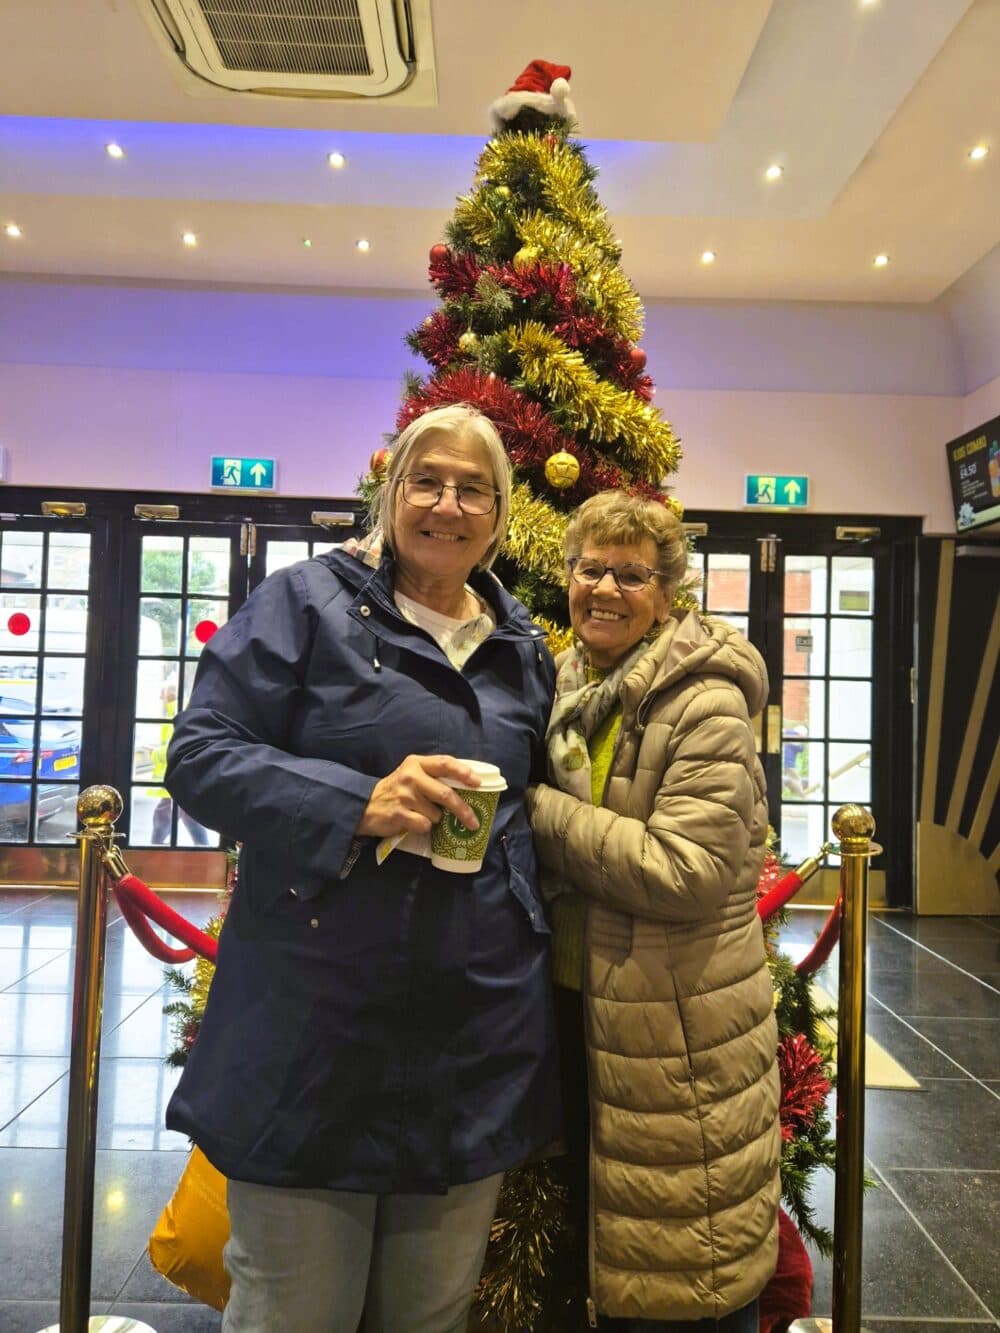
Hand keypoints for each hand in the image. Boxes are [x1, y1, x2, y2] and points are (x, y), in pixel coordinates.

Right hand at [357, 755, 481, 838]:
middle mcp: (411, 776)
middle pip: (445, 793)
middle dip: (463, 810)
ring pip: (436, 813)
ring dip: (435, 818)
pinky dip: (423, 827)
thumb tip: (468, 788)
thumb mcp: (412, 775)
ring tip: (421, 814)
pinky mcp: (399, 813)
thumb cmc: (397, 790)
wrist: (366, 806)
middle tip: (473, 822)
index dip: (463, 772)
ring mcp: (404, 795)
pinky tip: (412, 822)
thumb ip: (434, 776)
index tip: (477, 783)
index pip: (445, 763)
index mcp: (416, 763)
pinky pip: (424, 825)